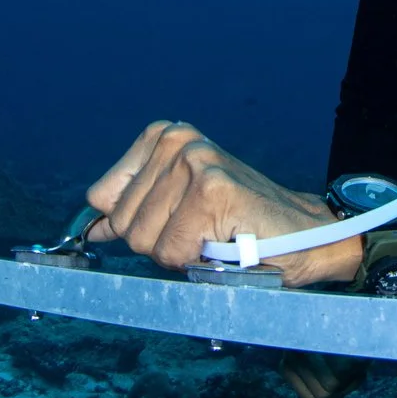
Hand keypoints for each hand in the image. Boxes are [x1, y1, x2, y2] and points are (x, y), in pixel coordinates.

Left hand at [80, 122, 359, 287]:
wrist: (303, 235)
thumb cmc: (240, 226)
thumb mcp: (176, 209)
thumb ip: (135, 212)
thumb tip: (92, 228)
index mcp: (163, 137)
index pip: (101, 197)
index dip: (132, 224)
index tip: (173, 222)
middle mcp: (177, 141)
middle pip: (123, 221)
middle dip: (156, 242)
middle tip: (201, 232)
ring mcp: (196, 162)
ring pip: (145, 239)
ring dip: (178, 252)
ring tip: (213, 236)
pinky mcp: (213, 189)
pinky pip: (172, 249)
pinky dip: (194, 259)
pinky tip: (224, 242)